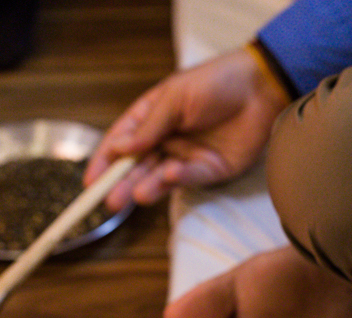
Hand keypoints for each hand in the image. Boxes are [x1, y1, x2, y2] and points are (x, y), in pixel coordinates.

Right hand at [84, 48, 290, 210]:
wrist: (261, 87)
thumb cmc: (216, 82)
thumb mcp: (175, 97)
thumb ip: (150, 125)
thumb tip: (120, 148)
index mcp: (152, 117)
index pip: (122, 142)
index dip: (105, 162)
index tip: (90, 182)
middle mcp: (167, 139)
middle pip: (138, 166)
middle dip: (122, 184)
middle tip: (109, 202)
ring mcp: (189, 156)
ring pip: (161, 177)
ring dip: (147, 187)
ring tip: (134, 197)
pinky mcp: (212, 169)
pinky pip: (191, 177)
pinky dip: (178, 178)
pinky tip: (169, 175)